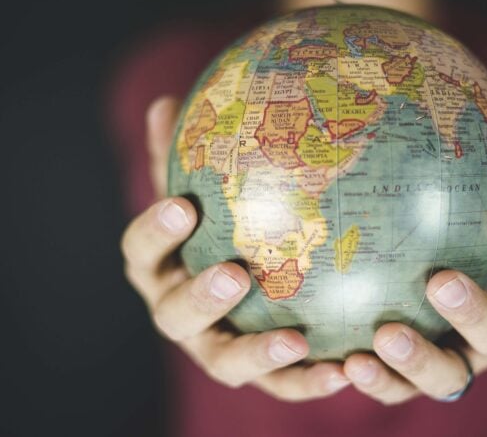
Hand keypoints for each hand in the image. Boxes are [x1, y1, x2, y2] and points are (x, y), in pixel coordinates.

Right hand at [120, 97, 350, 400]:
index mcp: (160, 269)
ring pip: (225, 362)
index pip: (141, 252)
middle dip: (200, 297)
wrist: (243, 286)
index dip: (155, 232)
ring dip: (256, 352)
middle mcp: (180, 314)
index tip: (182, 206)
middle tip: (234, 274)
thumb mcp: (205, 190)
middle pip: (174, 316)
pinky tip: (344, 369)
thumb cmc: (220, 227)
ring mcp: (216, 349)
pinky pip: (280, 385)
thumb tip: (165, 102)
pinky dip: (307, 381)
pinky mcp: (258, 374)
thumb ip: (186, 156)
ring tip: (294, 338)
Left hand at [342, 126, 486, 403]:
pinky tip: (346, 363)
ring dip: (420, 358)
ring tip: (386, 334)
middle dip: (475, 311)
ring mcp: (456, 364)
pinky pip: (396, 390)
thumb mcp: (477, 214)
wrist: (427, 303)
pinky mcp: (412, 383)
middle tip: (441, 281)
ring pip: (448, 375)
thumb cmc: (460, 244)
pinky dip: (376, 381)